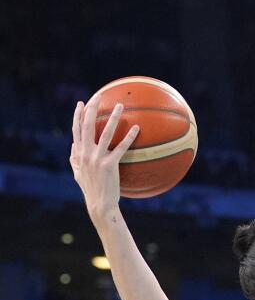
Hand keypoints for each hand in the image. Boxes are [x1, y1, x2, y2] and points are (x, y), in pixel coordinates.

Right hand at [70, 100, 138, 219]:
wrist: (99, 203)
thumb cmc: (90, 188)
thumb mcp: (77, 172)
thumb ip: (74, 158)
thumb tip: (72, 145)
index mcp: (78, 153)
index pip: (76, 130)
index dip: (77, 115)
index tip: (81, 102)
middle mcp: (85, 153)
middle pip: (87, 125)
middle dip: (92, 108)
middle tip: (99, 95)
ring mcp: (97, 158)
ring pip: (105, 133)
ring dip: (113, 117)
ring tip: (120, 106)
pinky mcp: (109, 165)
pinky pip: (121, 147)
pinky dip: (129, 137)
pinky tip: (136, 128)